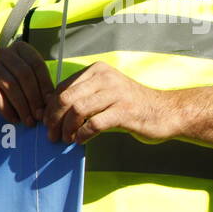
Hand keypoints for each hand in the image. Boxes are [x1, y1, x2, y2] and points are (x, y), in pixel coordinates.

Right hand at [0, 41, 54, 126]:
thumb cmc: (9, 89)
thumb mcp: (27, 83)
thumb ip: (39, 87)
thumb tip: (50, 101)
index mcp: (20, 48)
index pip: (37, 64)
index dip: (45, 85)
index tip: (50, 103)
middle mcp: (3, 52)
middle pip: (24, 74)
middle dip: (34, 98)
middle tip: (39, 116)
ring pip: (10, 85)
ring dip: (22, 106)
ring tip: (28, 121)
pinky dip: (7, 110)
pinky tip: (14, 119)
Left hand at [42, 62, 173, 144]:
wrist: (165, 112)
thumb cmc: (130, 105)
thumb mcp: (104, 94)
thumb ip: (80, 98)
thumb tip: (48, 112)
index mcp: (97, 70)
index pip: (62, 88)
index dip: (50, 108)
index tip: (47, 123)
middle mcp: (105, 77)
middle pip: (65, 98)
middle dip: (53, 119)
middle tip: (51, 135)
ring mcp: (116, 93)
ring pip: (77, 110)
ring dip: (66, 128)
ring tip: (66, 139)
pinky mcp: (124, 111)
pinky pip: (94, 124)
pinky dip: (82, 134)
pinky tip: (80, 140)